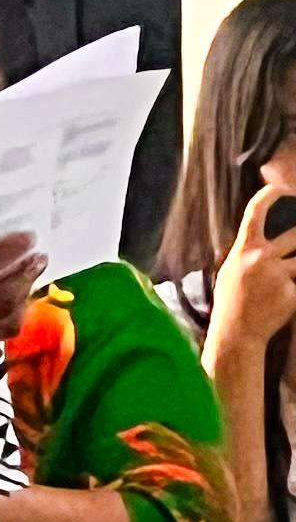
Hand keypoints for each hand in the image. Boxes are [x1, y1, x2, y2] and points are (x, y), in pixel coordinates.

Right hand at [215, 187, 295, 361]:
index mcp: (242, 250)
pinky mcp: (292, 292)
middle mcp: (261, 258)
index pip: (254, 213)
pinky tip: (285, 301)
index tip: (281, 187)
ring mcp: (278, 275)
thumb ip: (247, 254)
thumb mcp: (231, 272)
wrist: (235, 335)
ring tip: (283, 279)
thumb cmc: (231, 304)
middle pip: (295, 236)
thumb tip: (260, 240)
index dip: (269, 195)